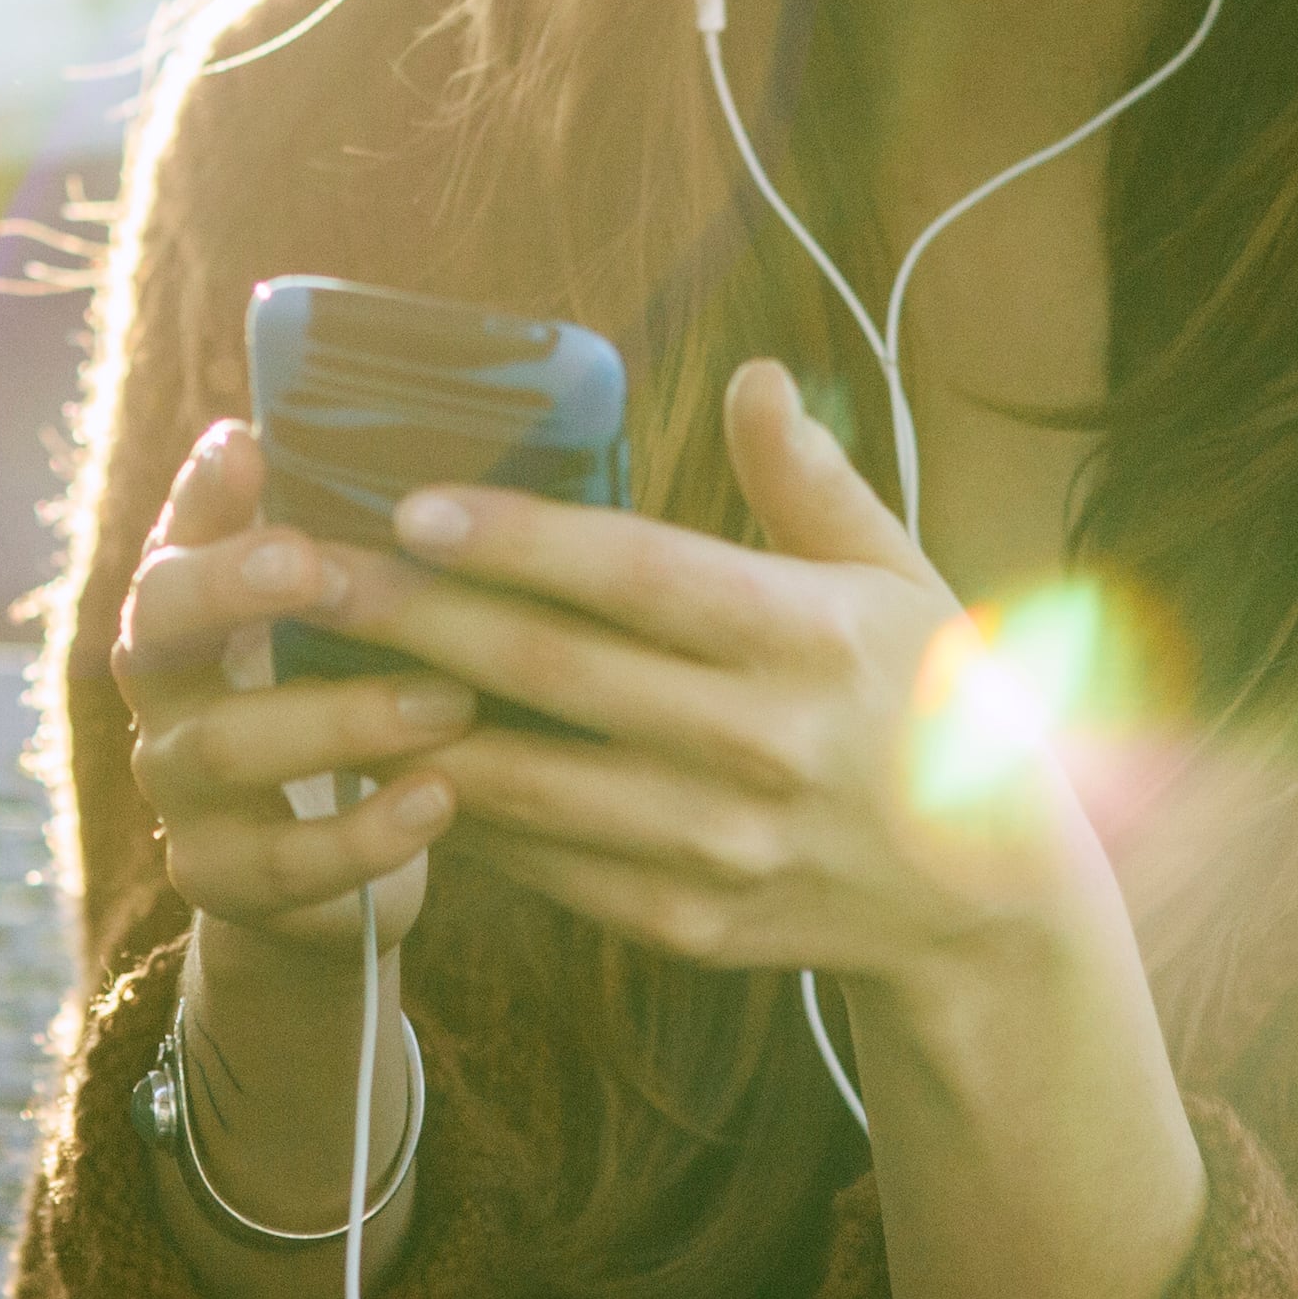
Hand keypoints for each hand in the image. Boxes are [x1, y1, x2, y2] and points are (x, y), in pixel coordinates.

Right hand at [110, 421, 467, 959]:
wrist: (320, 879)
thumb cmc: (344, 709)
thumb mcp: (341, 634)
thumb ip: (355, 557)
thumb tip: (444, 466)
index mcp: (187, 614)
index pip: (175, 536)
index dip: (200, 496)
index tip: (246, 444)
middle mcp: (162, 693)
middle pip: (159, 628)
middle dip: (234, 588)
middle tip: (320, 563)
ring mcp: (178, 792)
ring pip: (225, 744)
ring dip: (341, 716)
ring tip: (448, 700)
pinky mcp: (220, 880)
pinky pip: (285, 860)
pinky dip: (367, 830)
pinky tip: (440, 797)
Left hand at [347, 359, 1129, 1012]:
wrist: (988, 903)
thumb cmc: (931, 706)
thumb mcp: (899, 580)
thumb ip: (812, 484)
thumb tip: (752, 376)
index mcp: (808, 639)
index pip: (639, 577)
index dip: (520, 541)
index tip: (412, 505)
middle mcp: (759, 744)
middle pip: (554, 673)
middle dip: (417, 617)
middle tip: (309, 571)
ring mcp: (717, 846)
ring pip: (529, 781)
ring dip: (412, 725)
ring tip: (320, 667)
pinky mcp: (684, 922)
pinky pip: (547, 865)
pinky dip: (464, 815)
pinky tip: (392, 764)